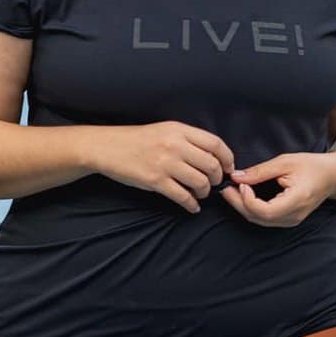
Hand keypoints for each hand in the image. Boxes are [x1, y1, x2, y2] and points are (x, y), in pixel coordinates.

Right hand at [90, 121, 234, 212]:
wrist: (107, 147)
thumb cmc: (136, 140)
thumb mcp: (164, 130)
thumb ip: (187, 140)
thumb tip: (212, 157)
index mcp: (179, 130)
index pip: (215, 143)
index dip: (227, 158)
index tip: (228, 168)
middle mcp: (175, 145)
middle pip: (211, 165)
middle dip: (217, 179)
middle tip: (213, 184)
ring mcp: (165, 163)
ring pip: (200, 182)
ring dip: (205, 192)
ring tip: (200, 194)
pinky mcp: (155, 181)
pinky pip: (183, 197)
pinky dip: (191, 205)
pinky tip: (192, 206)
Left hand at [219, 152, 335, 227]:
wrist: (332, 176)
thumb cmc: (312, 166)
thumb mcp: (285, 162)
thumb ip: (260, 171)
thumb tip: (236, 177)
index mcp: (297, 201)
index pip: (265, 211)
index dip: (248, 200)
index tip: (240, 183)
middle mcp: (294, 216)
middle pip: (259, 218)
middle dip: (238, 203)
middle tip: (226, 187)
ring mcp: (291, 221)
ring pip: (259, 221)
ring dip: (242, 207)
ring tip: (231, 190)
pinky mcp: (287, 220)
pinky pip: (264, 219)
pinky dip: (251, 209)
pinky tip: (243, 195)